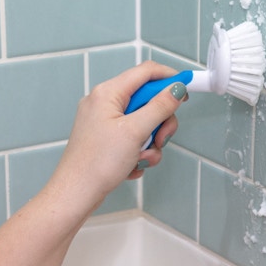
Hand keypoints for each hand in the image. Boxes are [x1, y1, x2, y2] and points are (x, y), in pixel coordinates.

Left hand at [45, 61, 186, 217]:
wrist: (76, 193)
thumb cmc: (97, 163)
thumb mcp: (135, 131)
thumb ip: (159, 107)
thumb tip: (177, 89)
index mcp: (108, 93)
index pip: (146, 72)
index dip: (170, 78)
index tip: (188, 89)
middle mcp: (104, 103)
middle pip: (148, 100)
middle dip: (160, 122)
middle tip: (161, 139)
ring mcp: (104, 122)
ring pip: (143, 123)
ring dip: (150, 142)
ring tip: (142, 158)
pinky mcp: (106, 140)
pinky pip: (133, 138)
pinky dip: (139, 152)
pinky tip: (131, 166)